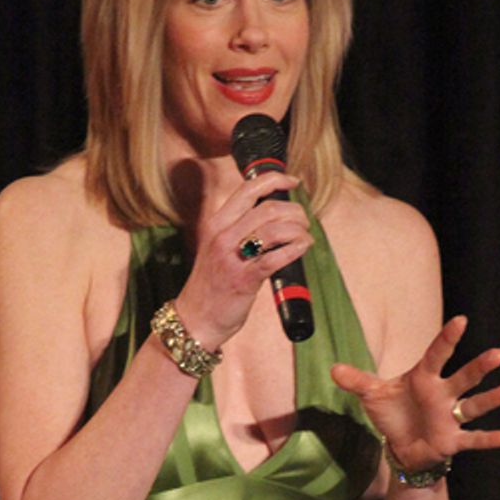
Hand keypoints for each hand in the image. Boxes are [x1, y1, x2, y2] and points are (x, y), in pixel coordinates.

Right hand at [174, 171, 310, 350]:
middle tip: (303, 220)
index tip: (292, 181)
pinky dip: (295, 249)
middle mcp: (222, 236)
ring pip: (274, 230)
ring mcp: (232, 257)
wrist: (195, 320)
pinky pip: (275, 257)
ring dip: (298, 230)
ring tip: (304, 236)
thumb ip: (238, 229)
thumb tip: (273, 215)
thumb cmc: (211, 285)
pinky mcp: (243, 280)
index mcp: (216, 224)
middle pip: (267, 208)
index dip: (275, 180)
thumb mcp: (218, 248)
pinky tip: (303, 247)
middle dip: (294, 211)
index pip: (247, 189)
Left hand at [331, 315, 499, 471]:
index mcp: (424, 378)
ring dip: (492, 399)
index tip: (461, 320)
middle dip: (480, 368)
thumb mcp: (372, 395)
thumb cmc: (393, 413)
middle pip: (463, 378)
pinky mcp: (453, 441)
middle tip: (498, 354)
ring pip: (474, 406)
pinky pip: (474, 439)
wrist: (401, 444)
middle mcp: (443, 395)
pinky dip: (490, 439)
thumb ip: (356, 381)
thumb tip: (333, 369)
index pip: (437, 355)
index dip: (447, 339)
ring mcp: (451, 417)